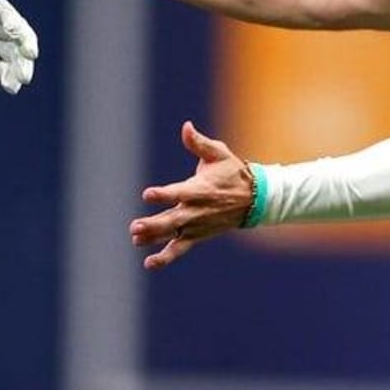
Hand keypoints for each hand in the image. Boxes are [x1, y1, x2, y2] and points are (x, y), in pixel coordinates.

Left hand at [0, 0, 37, 93]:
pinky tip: (10, 87)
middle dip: (25, 42)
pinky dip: (10, 78)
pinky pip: (5, 71)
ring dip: (21, 65)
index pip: (0, 9)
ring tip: (21, 79)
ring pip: (14, 54)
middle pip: (16, 31)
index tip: (13, 30)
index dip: (10, 18)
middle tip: (31, 54)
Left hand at [129, 122, 256, 269]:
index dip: (163, 194)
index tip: (148, 194)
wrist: (254, 199)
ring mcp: (196, 225)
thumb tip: (186, 126)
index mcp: (200, 189)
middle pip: (172, 220)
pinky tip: (149, 263)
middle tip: (135, 227)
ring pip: (173, 235)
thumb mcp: (218, 153)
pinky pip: (180, 248)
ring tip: (136, 240)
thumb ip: (199, 143)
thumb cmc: (232, 172)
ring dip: (154, 238)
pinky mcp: (197, 235)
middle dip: (153, 224)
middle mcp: (196, 210)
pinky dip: (166, 257)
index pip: (179, 193)